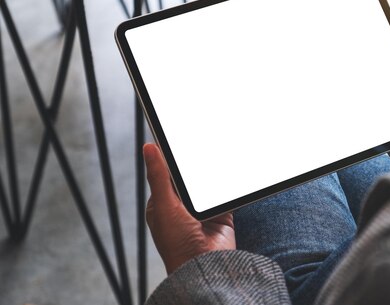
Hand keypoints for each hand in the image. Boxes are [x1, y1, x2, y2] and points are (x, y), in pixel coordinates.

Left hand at [144, 143, 235, 273]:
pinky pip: (225, 193)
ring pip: (208, 183)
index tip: (178, 135)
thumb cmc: (178, 243)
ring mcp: (202, 210)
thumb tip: (148, 147)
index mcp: (163, 203)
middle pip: (189, 176)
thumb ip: (159, 175)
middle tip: (201, 142)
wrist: (207, 267)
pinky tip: (229, 174)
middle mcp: (182, 206)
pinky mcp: (221, 214)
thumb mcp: (165, 205)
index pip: (166, 172)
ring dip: (212, 173)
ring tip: (217, 153)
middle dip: (196, 162)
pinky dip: (227, 185)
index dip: (171, 155)